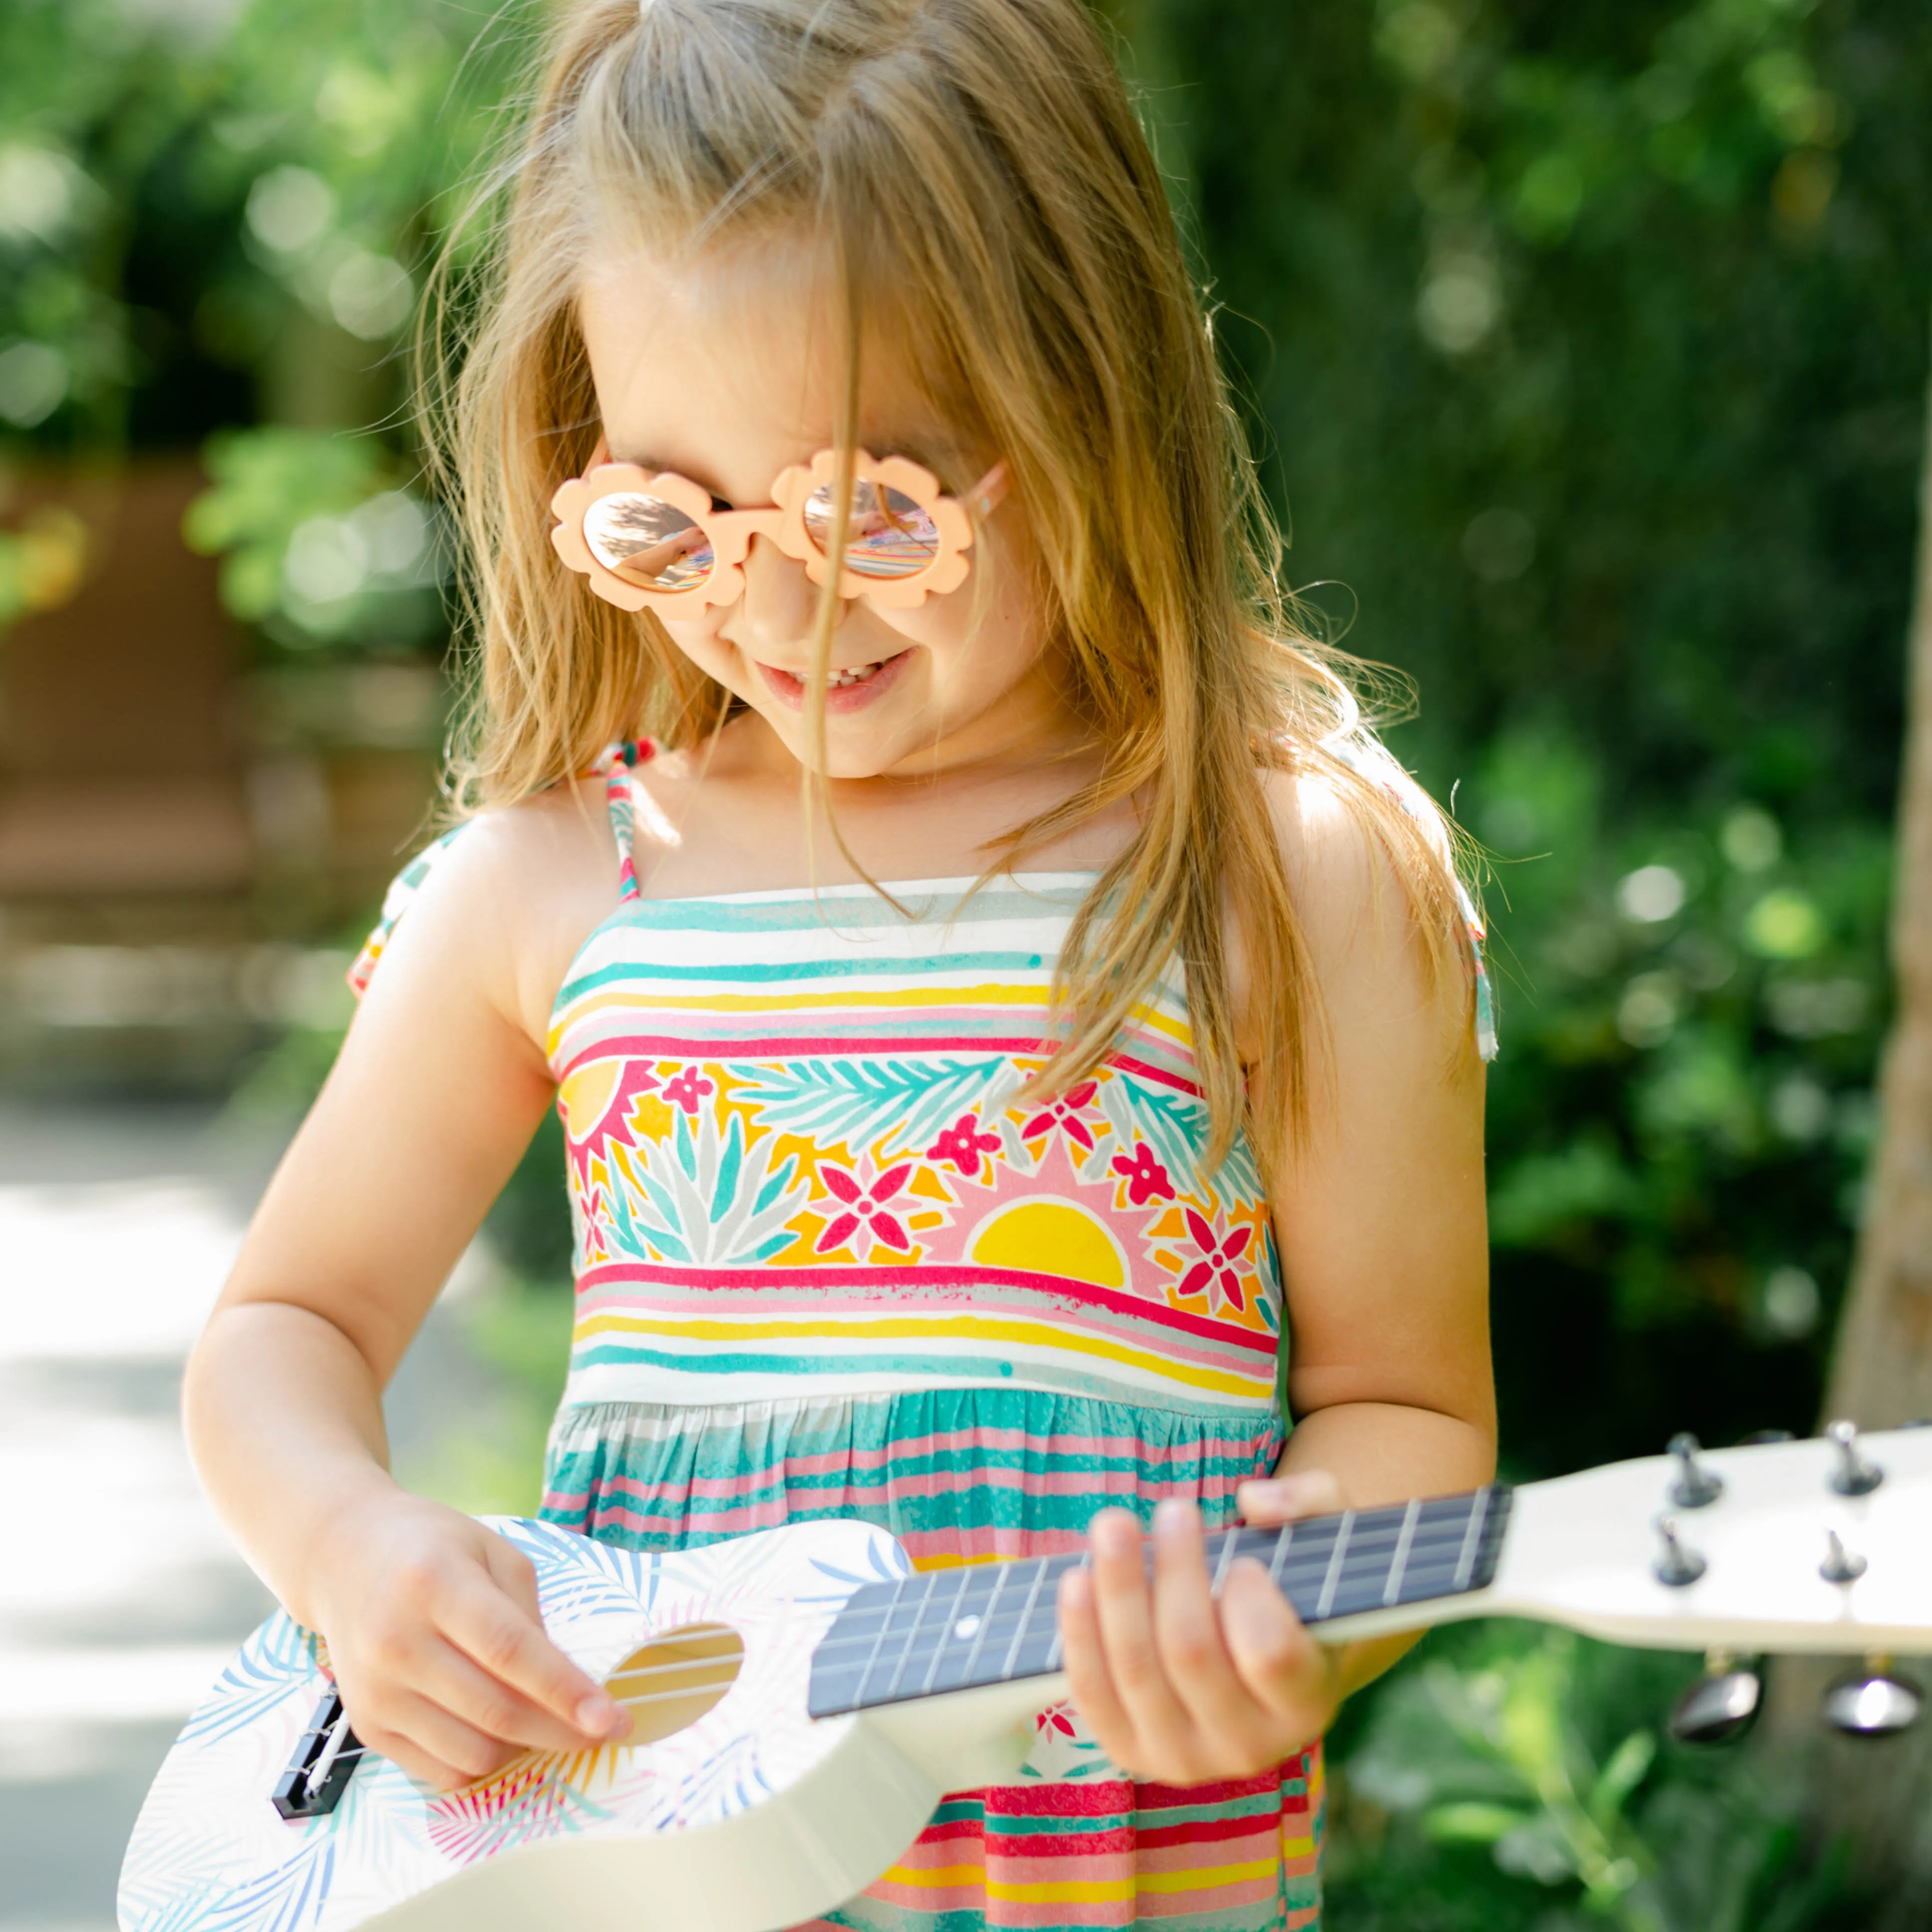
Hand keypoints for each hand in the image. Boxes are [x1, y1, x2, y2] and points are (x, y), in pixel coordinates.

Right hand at [306, 1488, 631, 1790]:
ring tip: (542, 1718)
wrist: (342, 1558)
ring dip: (522, 1747)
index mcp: (434, 1584)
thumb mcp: (493, 1552)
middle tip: (602, 1731)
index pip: (509, 1650)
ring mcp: (375, 1691)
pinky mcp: (364, 1726)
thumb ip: (529, 1615)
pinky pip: (439, 1770)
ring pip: (470, 1751)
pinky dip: (481, 1760)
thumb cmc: (432, 1548)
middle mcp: (396, 1641)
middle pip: (495, 1710)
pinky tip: (495, 1729)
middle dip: (562, 1731)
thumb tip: (566, 1687)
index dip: (565, 1690)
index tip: (612, 1718)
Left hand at [1055, 1471, 1347, 1784]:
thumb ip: (1312, 1505)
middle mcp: (1249, 1746)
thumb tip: (1255, 1500)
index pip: (1270, 1654)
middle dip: (1175, 1571)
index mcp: (1306, 1702)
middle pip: (1191, 1652)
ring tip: (1115, 1524)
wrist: (1263, 1665)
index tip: (1243, 1560)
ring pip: (1136, 1670)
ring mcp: (1186, 1758)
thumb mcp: (1330, 1542)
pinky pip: (1093, 1695)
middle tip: (1174, 1509)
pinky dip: (1080, 1634)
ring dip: (1118, 1589)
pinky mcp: (1131, 1751)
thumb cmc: (1296, 1591)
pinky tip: (1077, 1579)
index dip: (1250, 1599)